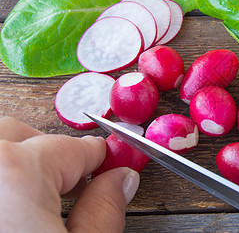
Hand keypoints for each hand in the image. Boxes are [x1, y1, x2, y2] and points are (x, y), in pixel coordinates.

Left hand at [0, 116, 139, 231]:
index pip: (66, 148)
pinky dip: (2, 181)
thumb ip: (103, 211)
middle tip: (72, 178)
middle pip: (15, 133)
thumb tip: (120, 181)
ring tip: (42, 195)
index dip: (93, 154)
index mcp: (15, 177)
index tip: (104, 161)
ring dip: (18, 162)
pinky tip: (16, 210)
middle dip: (47, 148)